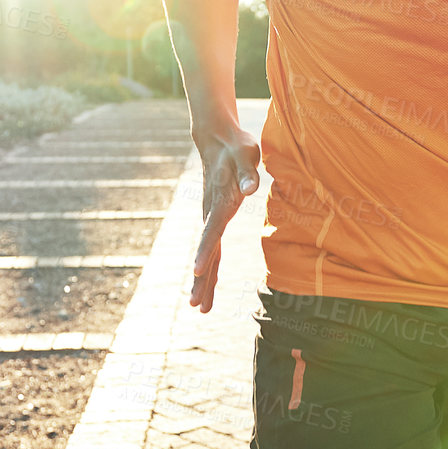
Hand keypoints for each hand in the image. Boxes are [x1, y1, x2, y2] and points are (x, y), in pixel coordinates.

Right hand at [190, 128, 260, 311]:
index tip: (197, 272)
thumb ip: (248, 173)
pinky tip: (206, 282)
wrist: (218, 140)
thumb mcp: (245, 155)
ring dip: (204, 281)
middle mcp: (211, 213)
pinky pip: (211, 248)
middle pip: (207, 252)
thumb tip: (250, 189)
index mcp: (219, 203)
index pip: (211, 232)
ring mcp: (211, 217)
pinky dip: (209, 268)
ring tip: (199, 307)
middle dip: (202, 281)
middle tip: (197, 307)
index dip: (205, 252)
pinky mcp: (214, 217)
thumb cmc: (236, 147)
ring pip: (208, 254)